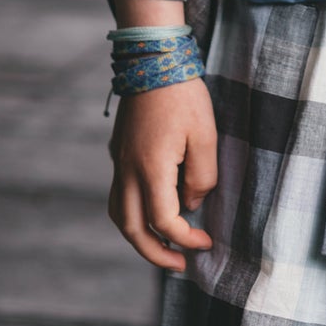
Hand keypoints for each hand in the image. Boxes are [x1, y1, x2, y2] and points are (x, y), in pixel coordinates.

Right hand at [107, 78, 218, 270]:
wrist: (152, 60)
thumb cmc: (184, 96)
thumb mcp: (207, 135)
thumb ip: (202, 177)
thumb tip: (191, 203)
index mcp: (150, 168)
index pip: (163, 221)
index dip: (184, 239)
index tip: (205, 243)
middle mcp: (128, 170)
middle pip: (131, 228)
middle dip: (154, 253)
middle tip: (179, 265)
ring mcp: (119, 162)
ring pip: (119, 214)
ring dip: (139, 237)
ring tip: (164, 247)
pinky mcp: (119, 153)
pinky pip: (120, 195)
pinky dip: (134, 214)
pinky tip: (154, 212)